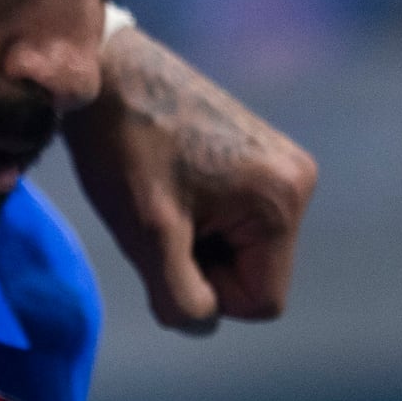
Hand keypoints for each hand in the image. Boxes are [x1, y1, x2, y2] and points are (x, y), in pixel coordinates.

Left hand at [62, 27, 317, 334]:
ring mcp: (281, 165)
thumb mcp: (148, 236)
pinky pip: (236, 222)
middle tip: (157, 217)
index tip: (166, 248)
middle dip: (201, 264)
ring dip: (196, 241)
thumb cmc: (122, 149)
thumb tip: (203, 324)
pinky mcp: (259, 156)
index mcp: (283, 201)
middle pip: (254, 276)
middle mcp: (297, 180)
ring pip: (242, 251)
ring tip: (160, 197)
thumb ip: (181, 297)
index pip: (261, 303)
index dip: (207, 294)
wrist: (104, 75)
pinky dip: (198, 219)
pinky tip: (168, 185)